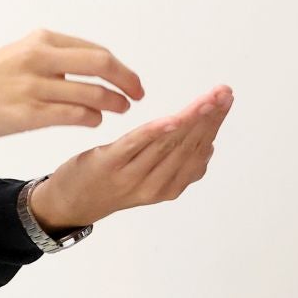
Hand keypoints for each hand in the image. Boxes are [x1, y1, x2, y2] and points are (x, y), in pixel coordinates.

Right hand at [0, 30, 143, 141]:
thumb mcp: (20, 56)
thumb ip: (54, 60)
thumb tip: (92, 72)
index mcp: (41, 41)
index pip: (95, 50)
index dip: (120, 67)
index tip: (132, 81)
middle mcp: (39, 58)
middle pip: (101, 64)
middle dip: (127, 80)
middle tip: (138, 95)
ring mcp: (33, 86)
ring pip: (91, 92)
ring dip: (113, 102)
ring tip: (121, 109)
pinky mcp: (26, 113)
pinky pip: (72, 114)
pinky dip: (91, 117)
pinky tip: (95, 120)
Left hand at [27, 86, 232, 228]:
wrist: (70, 204)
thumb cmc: (112, 184)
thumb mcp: (150, 178)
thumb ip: (178, 163)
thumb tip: (209, 144)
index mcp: (170, 186)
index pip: (200, 149)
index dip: (215, 123)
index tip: (226, 98)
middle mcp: (156, 184)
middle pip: (189, 145)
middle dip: (209, 116)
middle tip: (224, 93)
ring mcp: (133, 176)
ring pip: (170, 143)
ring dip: (192, 119)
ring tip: (208, 100)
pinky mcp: (109, 165)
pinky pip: (137, 146)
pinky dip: (157, 133)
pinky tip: (173, 119)